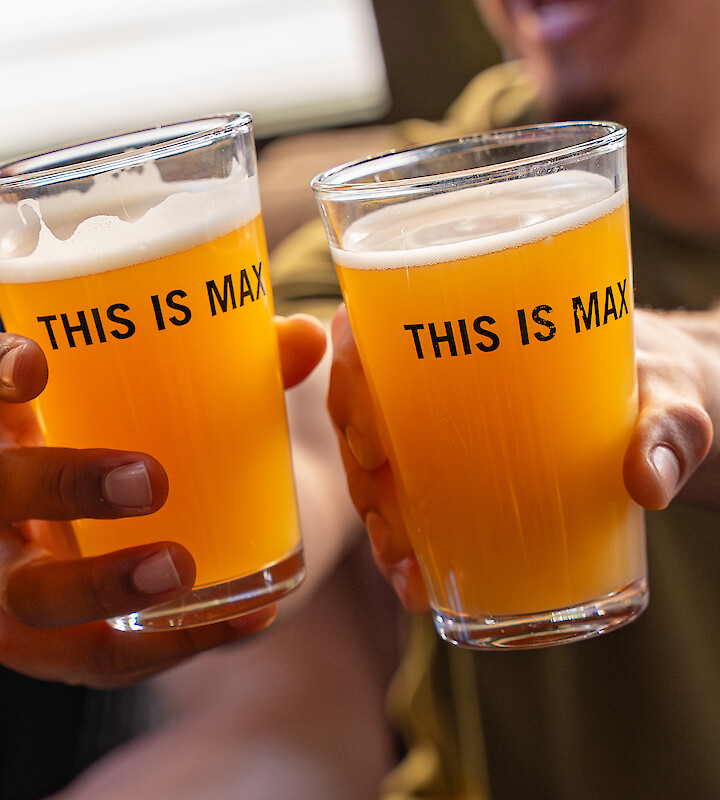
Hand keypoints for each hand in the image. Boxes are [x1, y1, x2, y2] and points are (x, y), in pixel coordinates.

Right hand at [0, 314, 325, 687]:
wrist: (171, 539)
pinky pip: (83, 658)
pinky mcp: (46, 642)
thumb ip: (241, 370)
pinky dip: (158, 648)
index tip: (38, 364)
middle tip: (151, 481)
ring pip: (24, 591)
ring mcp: (12, 572)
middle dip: (66, 483)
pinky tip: (232, 623)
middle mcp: (0, 497)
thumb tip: (306, 338)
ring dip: (98, 584)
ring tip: (180, 569)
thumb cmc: (164, 450)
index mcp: (21, 420)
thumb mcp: (193, 407)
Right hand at [327, 304, 714, 613]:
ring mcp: (435, 422)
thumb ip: (670, 427)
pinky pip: (402, 501)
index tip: (376, 445)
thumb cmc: (663, 378)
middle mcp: (431, 365)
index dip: (350, 381)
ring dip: (374, 519)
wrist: (671, 410)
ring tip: (408, 572)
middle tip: (394, 527)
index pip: (367, 327)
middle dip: (360, 473)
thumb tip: (645, 482)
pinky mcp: (449, 470)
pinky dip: (399, 544)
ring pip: (370, 462)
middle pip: (356, 408)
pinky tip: (416, 584)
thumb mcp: (674, 390)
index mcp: (461, 313)